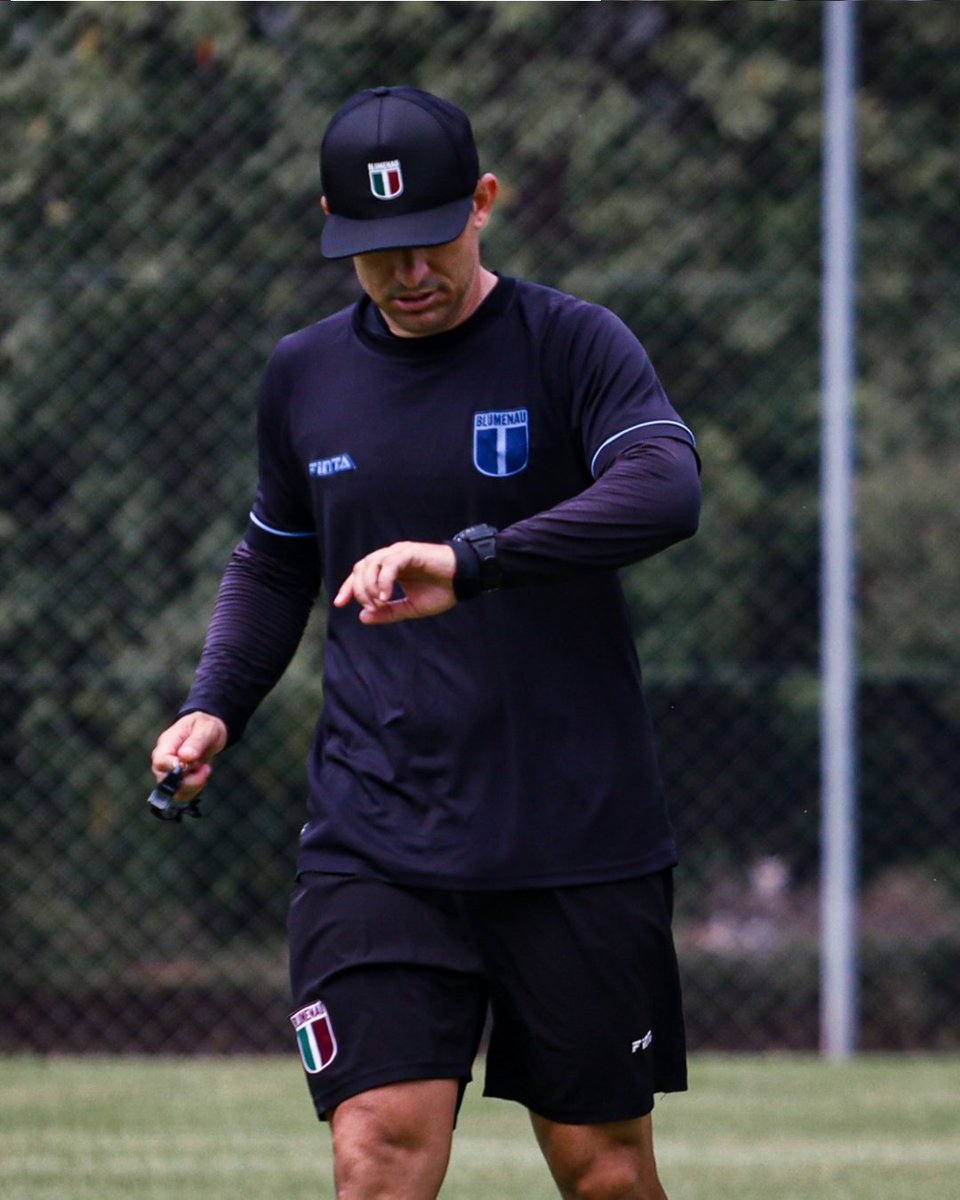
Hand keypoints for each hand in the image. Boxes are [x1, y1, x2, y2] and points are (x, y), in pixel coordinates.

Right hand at [151, 711, 227, 800]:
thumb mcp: (205, 728)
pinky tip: (203, 774)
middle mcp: (164, 759)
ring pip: (174, 791)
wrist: (209, 732)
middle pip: (164, 780)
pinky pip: (183, 794)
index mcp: (166, 743)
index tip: (192, 764)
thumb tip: (185, 757)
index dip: (174, 767)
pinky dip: (196, 789)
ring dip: (194, 785)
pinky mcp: (178, 781)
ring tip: (205, 769)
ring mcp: (169, 772)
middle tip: (204, 768)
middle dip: (188, 780)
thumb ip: (196, 741)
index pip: (160, 761)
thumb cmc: (204, 726)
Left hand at [333, 541, 456, 624]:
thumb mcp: (411, 608)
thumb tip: (362, 617)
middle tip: (370, 607)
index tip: (339, 604)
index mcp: (389, 568)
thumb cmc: (442, 591)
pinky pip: (389, 564)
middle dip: (358, 589)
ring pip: (371, 563)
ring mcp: (400, 552)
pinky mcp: (411, 552)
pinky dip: (383, 580)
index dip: (348, 588)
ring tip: (379, 602)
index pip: (360, 574)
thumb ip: (388, 612)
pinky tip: (386, 596)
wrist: (464, 581)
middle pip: (361, 568)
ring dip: (369, 585)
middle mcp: (391, 557)